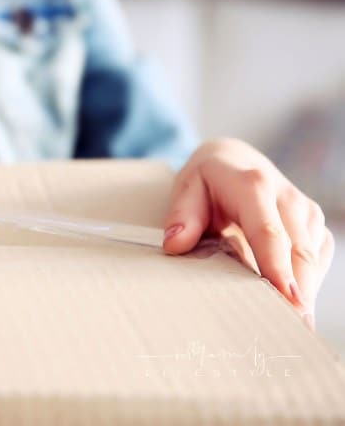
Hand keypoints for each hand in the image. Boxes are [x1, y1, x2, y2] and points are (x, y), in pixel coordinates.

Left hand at [163, 138, 333, 327]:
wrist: (235, 160)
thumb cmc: (207, 180)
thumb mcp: (187, 187)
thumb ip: (182, 215)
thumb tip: (175, 245)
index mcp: (253, 186)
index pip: (269, 232)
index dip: (278, 268)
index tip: (287, 299)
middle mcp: (287, 198)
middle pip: (298, 251)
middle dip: (299, 292)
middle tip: (292, 330)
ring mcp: (306, 213)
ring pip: (312, 260)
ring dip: (304, 294)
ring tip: (291, 328)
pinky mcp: (315, 227)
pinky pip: (316, 262)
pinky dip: (307, 286)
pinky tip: (291, 308)